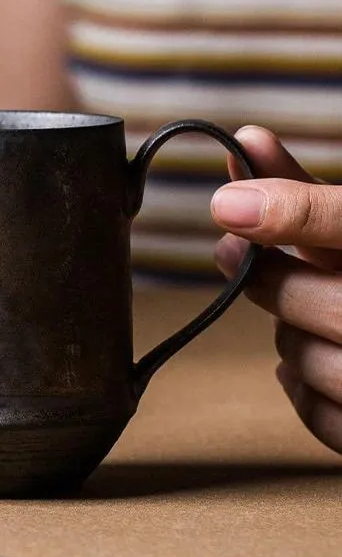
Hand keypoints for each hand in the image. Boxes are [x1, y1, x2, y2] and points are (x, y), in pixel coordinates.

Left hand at [210, 126, 341, 454]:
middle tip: (228, 253)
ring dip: (287, 335)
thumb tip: (246, 140)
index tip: (226, 204)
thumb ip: (312, 198)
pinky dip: (300, 389)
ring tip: (295, 312)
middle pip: (330, 304)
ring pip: (316, 361)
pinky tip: (309, 359)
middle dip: (268, 278)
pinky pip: (323, 416)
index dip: (296, 213)